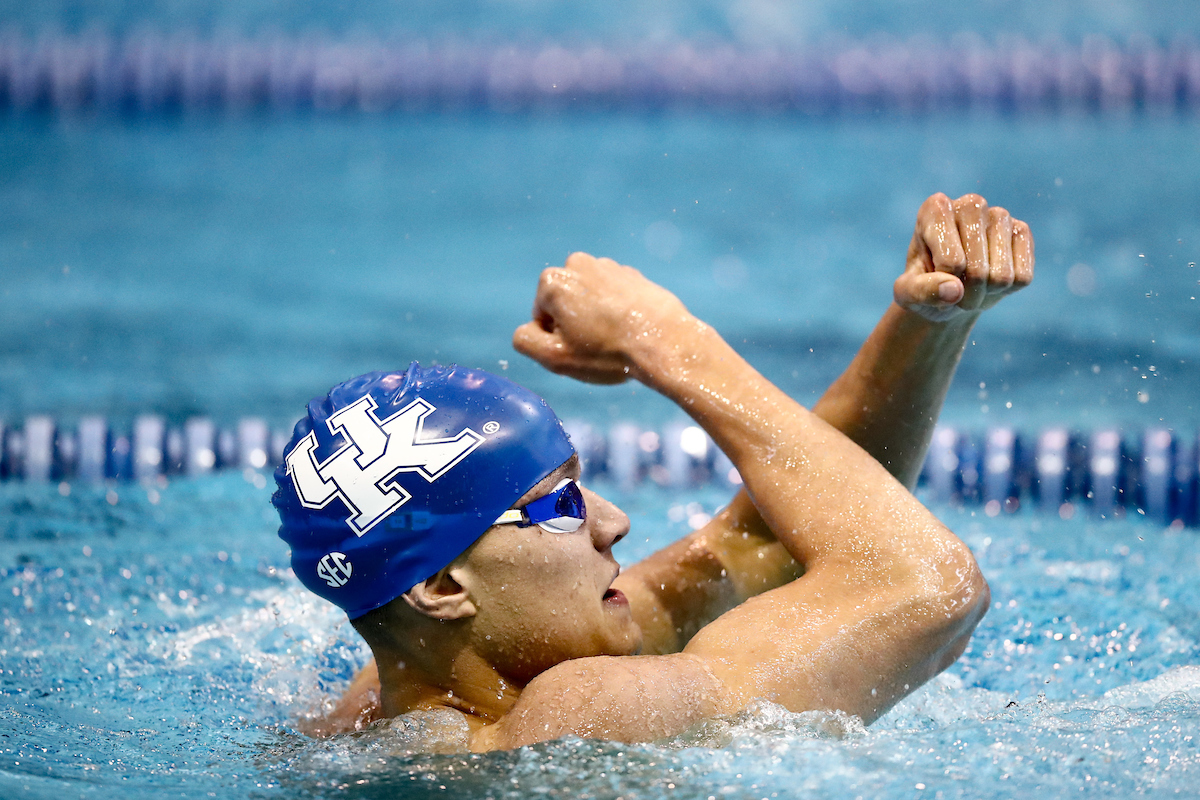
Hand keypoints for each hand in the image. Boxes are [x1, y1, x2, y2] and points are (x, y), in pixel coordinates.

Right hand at [513, 252, 691, 383]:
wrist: (664, 343)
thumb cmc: (608, 352)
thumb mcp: (555, 358)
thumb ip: (525, 341)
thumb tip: (527, 329)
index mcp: (552, 281)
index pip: (541, 318)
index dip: (557, 338)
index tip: (580, 347)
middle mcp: (577, 264)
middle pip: (564, 304)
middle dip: (575, 324)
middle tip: (598, 345)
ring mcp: (608, 266)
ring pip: (589, 300)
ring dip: (597, 317)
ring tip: (617, 338)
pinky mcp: (632, 275)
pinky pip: (614, 297)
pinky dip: (618, 312)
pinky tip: (631, 330)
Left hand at [894, 193, 1033, 323]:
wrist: (950, 287)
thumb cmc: (925, 284)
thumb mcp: (908, 293)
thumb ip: (921, 291)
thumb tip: (955, 290)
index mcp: (935, 209)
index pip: (951, 260)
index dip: (944, 281)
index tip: (934, 274)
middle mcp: (970, 204)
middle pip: (977, 271)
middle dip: (966, 293)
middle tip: (954, 289)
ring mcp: (1000, 215)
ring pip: (1002, 276)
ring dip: (986, 293)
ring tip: (972, 284)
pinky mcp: (1022, 231)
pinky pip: (1022, 276)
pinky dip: (1007, 289)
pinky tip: (993, 276)